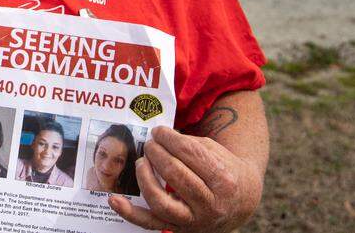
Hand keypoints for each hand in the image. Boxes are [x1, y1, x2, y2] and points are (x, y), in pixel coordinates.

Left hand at [109, 126, 262, 232]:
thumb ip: (188, 144)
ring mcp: (193, 220)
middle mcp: (210, 203)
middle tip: (150, 144)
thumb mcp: (214, 152)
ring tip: (141, 161)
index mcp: (223, 179)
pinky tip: (114, 200)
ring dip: (144, 177)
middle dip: (157, 153)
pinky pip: (150, 224)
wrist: (240, 202)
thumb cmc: (223, 171)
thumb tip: (158, 136)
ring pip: (160, 200)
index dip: (169, 139)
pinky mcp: (179, 229)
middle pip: (175, 174)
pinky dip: (130, 213)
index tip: (158, 131)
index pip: (190, 154)